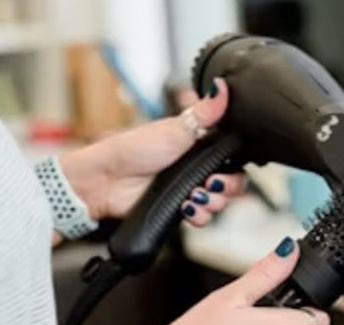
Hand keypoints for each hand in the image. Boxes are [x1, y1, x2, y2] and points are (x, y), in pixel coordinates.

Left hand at [60, 78, 245, 224]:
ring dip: (212, 203)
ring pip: (220, 203)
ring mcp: (189, 190)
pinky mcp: (180, 209)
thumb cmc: (134, 149)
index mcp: (200, 146)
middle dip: (226, 188)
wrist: (107, 180)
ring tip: (194, 196)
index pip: (233, 159)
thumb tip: (222, 86)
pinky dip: (198, 216)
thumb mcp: (176, 128)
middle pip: (232, 184)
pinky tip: (186, 207)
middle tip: (210, 183)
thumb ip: (205, 112)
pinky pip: (202, 219)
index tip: (225, 167)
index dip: (235, 166)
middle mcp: (198, 169)